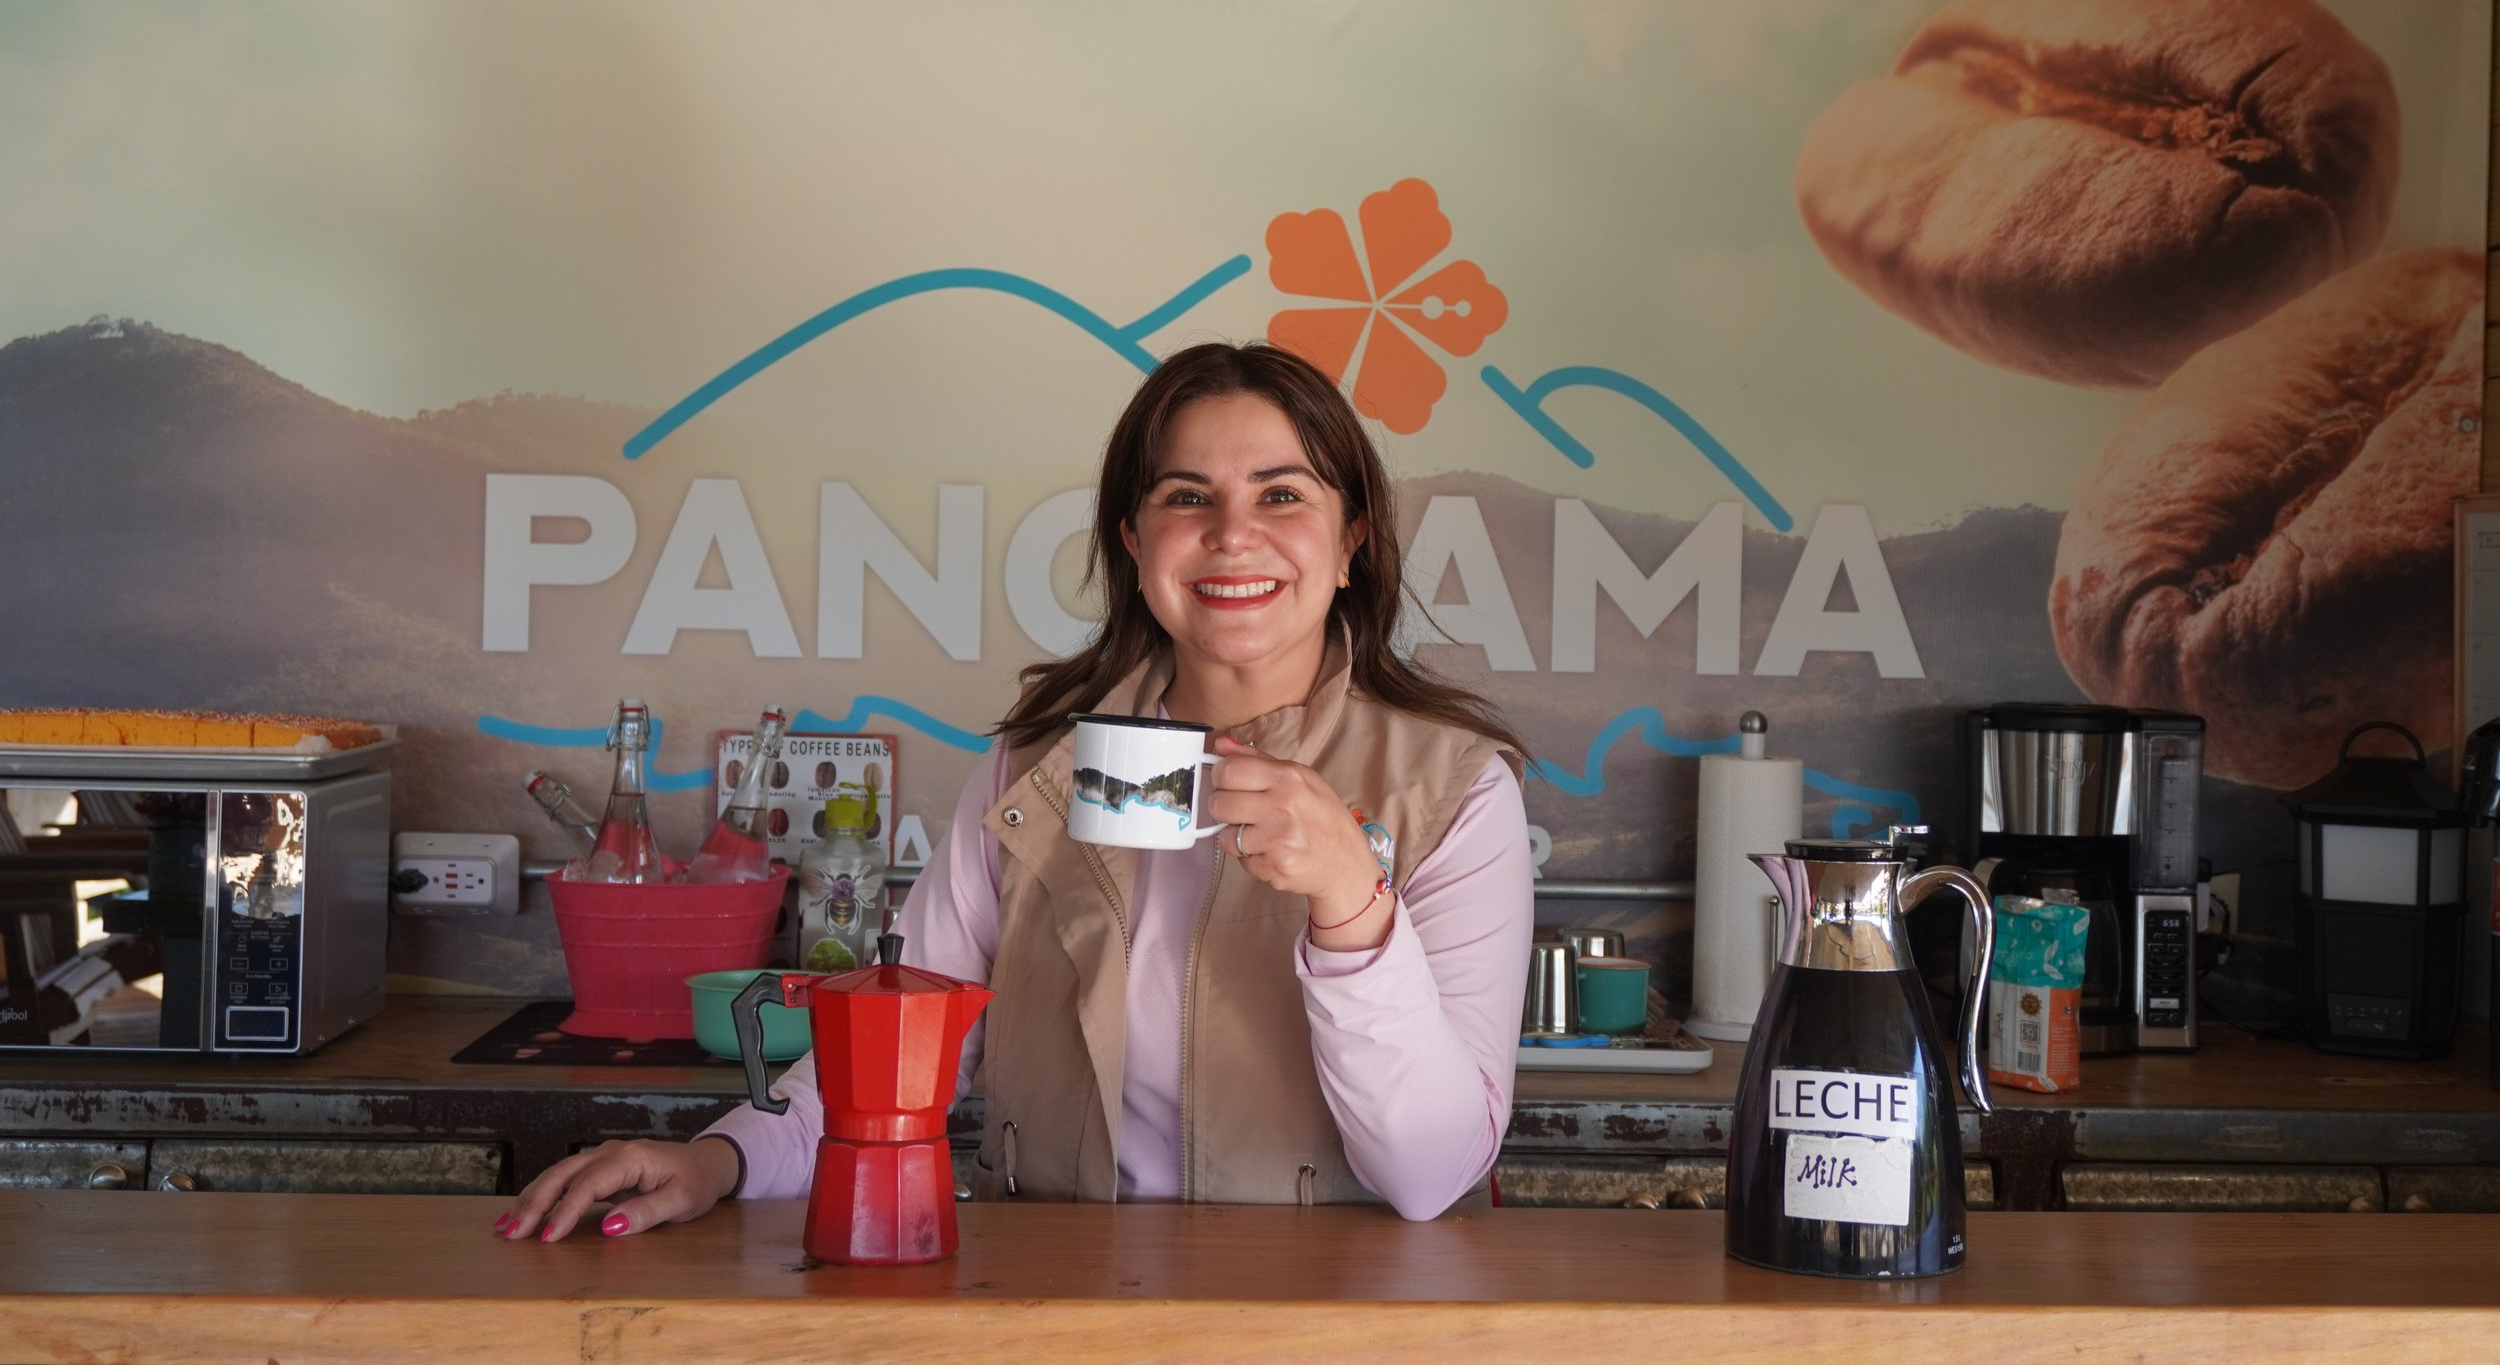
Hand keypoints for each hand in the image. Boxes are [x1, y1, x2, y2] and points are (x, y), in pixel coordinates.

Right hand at [494, 1136, 739, 1241]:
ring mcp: (603, 1157)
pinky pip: (564, 1180)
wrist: (706, 1163)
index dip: (565, 1211)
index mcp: (631, 1158)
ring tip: (506, 1227)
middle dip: (534, 1203)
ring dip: (531, 1199)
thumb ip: (646, 1213)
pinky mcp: (599, 1168)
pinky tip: (523, 1212)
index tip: (547, 1238)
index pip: (588, 1185)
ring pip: (558, 1175)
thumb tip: (609, 1227)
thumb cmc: (696, 1182)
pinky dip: (541, 1195)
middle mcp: (611, 1152)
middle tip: (511, 1233)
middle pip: (563, 1174)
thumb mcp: (682, 1202)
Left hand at [1205, 736, 1391, 947]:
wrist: (1347, 864)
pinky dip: (1249, 857)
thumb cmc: (1324, 819)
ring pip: (1225, 835)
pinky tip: (1269, 851)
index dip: (1220, 777)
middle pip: (1219, 803)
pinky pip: (1240, 859)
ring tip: (1259, 834)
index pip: (1229, 770)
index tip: (1226, 783)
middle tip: (1240, 811)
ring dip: (1235, 836)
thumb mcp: (1302, 779)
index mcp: (1289, 777)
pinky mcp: (1273, 867)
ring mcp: (1278, 839)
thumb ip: (1258, 760)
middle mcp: (1283, 806)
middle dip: (1223, 808)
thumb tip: (1221, 745)